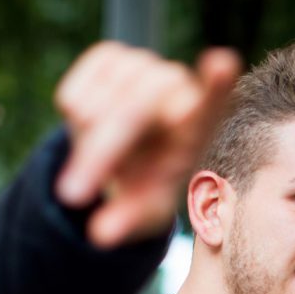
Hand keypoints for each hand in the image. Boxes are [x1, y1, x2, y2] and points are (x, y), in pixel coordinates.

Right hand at [54, 41, 240, 248]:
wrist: (128, 151)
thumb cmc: (149, 182)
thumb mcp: (147, 206)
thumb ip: (130, 220)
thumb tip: (100, 237)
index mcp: (200, 125)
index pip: (214, 102)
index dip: (216, 84)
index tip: (223, 63)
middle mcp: (177, 88)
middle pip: (133, 112)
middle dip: (98, 156)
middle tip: (72, 197)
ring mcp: (145, 66)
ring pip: (97, 105)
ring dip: (86, 142)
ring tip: (103, 157)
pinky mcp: (111, 56)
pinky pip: (74, 94)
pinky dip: (72, 122)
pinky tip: (91, 129)